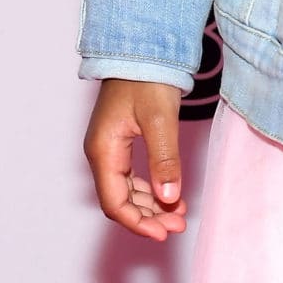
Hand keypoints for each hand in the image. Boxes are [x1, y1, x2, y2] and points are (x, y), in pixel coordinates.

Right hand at [85, 78, 188, 240]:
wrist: (142, 49)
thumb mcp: (159, 120)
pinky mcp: (122, 143)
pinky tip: (173, 195)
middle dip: (149, 218)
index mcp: (103, 151)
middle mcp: (102, 153)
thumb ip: (164, 159)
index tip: (164, 234)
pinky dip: (152, 190)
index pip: (115, 202)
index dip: (138, 223)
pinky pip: (133, 177)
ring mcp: (110, 149)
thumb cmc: (147, 78)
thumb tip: (169, 198)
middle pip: (120, 200)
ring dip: (152, 206)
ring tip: (180, 214)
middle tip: (179, 225)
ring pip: (128, 191)